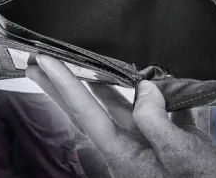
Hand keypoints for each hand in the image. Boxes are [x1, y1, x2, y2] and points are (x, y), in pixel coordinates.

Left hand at [26, 55, 215, 177]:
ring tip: (81, 61)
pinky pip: (158, 108)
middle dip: (63, 86)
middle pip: (89, 109)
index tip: (43, 60)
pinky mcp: (174, 137)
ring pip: (121, 105)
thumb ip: (154, 119)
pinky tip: (152, 74)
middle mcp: (130, 145)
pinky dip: (155, 90)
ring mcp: (151, 141)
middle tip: (37, 63)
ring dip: (102, 82)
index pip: (85, 112)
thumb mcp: (178, 154)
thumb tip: (143, 87)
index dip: (64, 83)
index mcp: (124, 153)